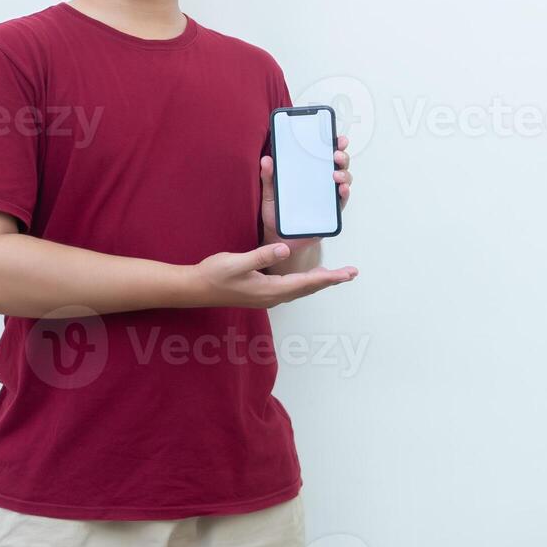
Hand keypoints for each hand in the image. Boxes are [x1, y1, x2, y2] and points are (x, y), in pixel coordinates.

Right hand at [189, 242, 356, 309]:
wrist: (195, 289)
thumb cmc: (214, 274)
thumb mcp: (237, 262)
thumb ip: (261, 255)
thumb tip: (285, 248)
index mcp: (271, 289)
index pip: (308, 282)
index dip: (330, 277)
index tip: (349, 273)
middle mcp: (272, 296)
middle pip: (308, 288)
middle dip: (330, 280)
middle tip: (351, 273)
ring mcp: (266, 297)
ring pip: (300, 290)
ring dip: (318, 282)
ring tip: (334, 275)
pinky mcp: (260, 294)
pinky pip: (290, 289)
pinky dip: (304, 283)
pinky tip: (305, 278)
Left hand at [260, 134, 352, 249]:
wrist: (279, 239)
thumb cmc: (276, 215)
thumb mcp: (270, 194)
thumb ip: (268, 178)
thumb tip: (266, 159)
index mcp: (308, 174)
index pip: (322, 155)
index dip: (332, 144)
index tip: (336, 137)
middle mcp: (321, 183)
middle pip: (337, 164)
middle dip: (341, 156)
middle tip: (336, 154)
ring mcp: (327, 197)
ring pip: (343, 180)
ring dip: (344, 174)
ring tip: (336, 174)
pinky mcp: (330, 213)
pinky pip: (341, 201)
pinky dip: (344, 193)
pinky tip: (342, 189)